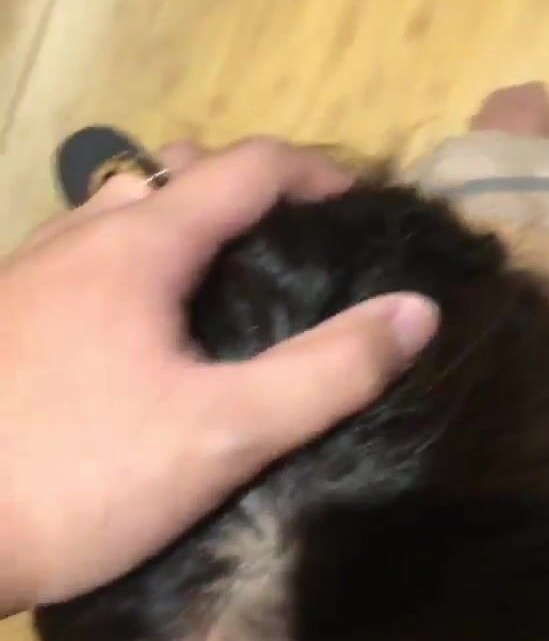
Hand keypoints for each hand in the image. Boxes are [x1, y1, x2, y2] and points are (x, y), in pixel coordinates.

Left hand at [0, 138, 437, 611]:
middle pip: (176, 175)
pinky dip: (129, 265)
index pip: (247, 166)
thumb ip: (326, 372)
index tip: (362, 206)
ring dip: (179, 226)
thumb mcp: (222, 433)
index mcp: (137, 243)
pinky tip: (133, 336)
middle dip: (244, 194)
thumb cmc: (77, 474)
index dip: (316, 173)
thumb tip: (417, 311)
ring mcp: (24, 276)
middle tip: (293, 249)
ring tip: (221, 288)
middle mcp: (75, 237)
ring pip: (117, 215)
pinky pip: (80, 259)